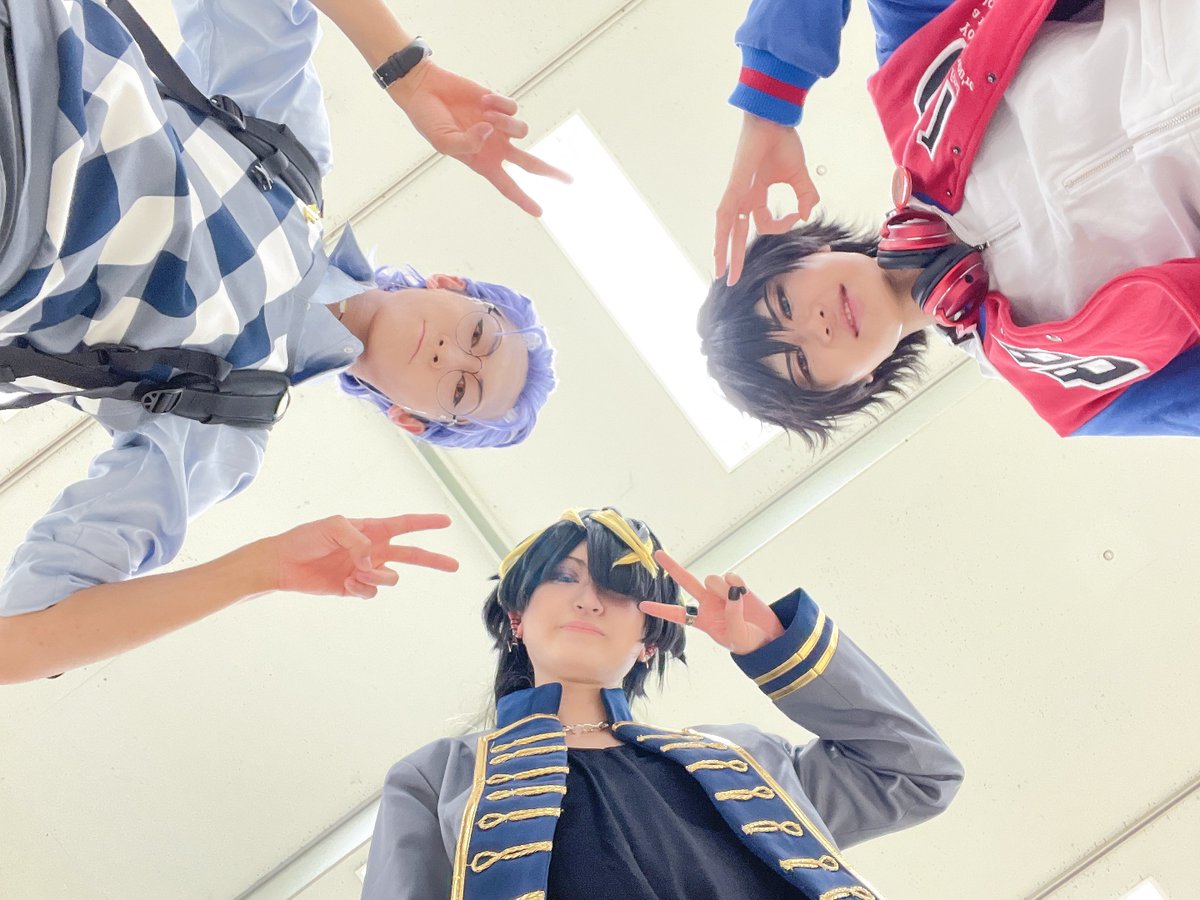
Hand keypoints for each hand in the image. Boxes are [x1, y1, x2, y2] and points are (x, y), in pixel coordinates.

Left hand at [268, 514, 458, 598]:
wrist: (283, 563)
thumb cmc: (306, 538)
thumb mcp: (333, 526)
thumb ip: (358, 539)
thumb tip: (373, 560)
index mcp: (371, 529)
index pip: (405, 524)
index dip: (426, 523)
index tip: (446, 521)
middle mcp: (373, 549)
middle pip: (411, 555)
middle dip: (433, 560)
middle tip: (454, 566)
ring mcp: (365, 570)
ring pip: (390, 578)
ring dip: (377, 576)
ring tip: (356, 571)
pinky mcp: (354, 588)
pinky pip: (371, 592)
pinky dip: (361, 588)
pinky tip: (345, 582)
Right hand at [392, 61, 570, 215]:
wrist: (426, 89)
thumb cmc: (429, 120)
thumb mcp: (442, 141)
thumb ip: (467, 144)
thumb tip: (492, 132)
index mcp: (482, 162)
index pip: (507, 186)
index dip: (523, 200)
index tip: (540, 212)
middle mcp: (495, 147)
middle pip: (530, 164)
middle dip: (550, 171)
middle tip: (570, 180)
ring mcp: (500, 126)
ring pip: (522, 130)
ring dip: (505, 123)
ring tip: (484, 115)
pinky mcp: (500, 105)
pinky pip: (512, 108)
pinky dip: (498, 105)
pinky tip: (482, 101)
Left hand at [639, 550, 784, 654]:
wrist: (769, 637)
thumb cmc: (748, 642)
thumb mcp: (736, 635)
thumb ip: (731, 614)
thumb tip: (731, 590)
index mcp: (701, 620)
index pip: (677, 614)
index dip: (660, 609)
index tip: (642, 605)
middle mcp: (707, 603)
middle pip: (686, 581)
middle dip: (672, 567)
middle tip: (658, 554)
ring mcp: (721, 592)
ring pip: (712, 579)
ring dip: (721, 588)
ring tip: (735, 600)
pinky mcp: (737, 586)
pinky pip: (731, 577)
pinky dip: (736, 583)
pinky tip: (742, 591)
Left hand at [715, 112, 819, 284]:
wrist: (774, 121)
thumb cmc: (783, 142)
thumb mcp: (799, 176)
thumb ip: (806, 196)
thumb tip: (806, 214)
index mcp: (757, 196)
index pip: (766, 223)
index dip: (783, 225)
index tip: (797, 215)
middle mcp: (744, 198)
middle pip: (736, 235)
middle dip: (735, 258)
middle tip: (731, 280)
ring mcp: (737, 193)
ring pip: (727, 230)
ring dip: (724, 252)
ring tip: (722, 273)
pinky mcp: (735, 186)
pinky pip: (725, 213)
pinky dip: (722, 231)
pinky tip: (719, 247)